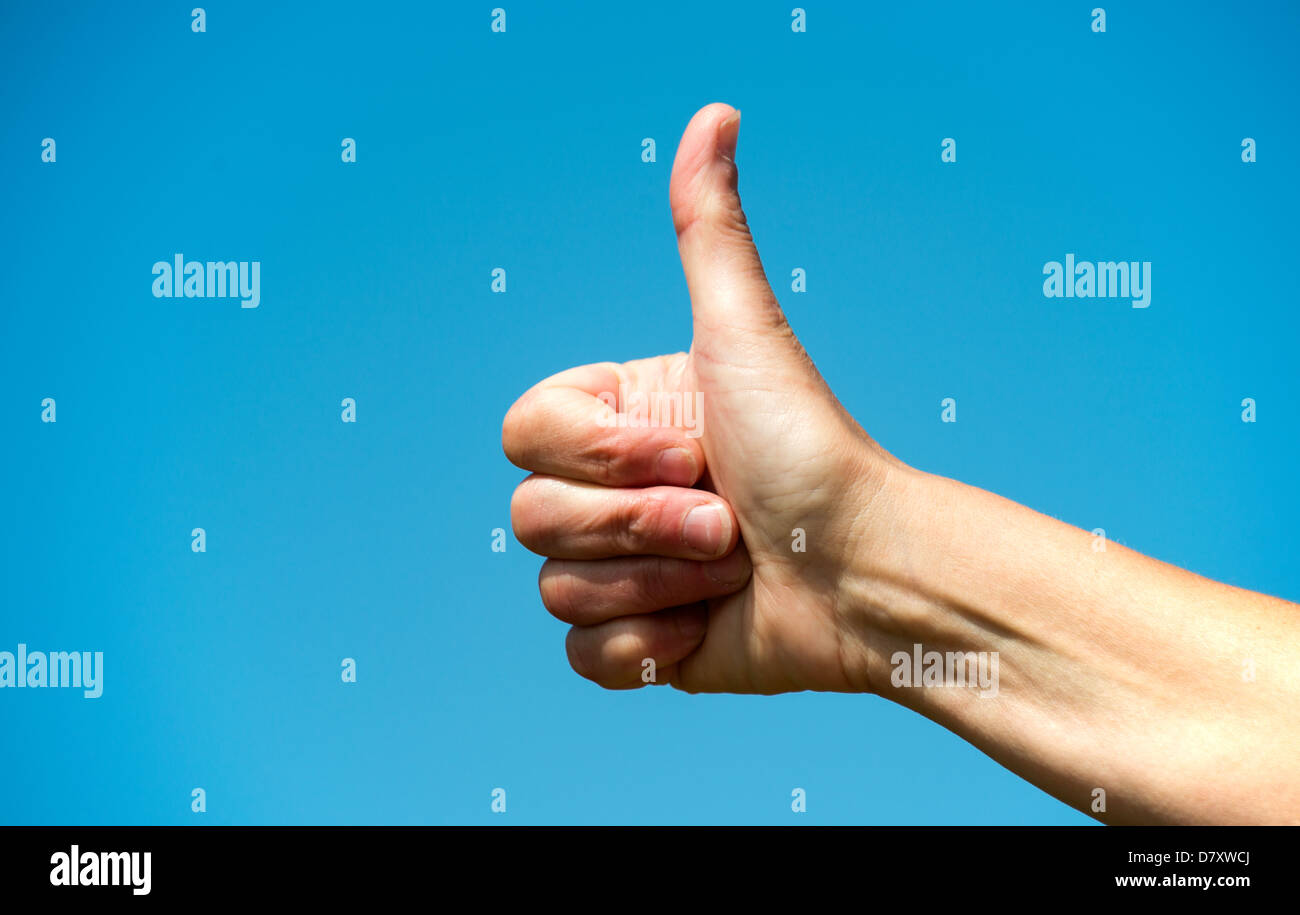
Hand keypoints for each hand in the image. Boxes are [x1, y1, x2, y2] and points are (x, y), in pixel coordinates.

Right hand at [504, 103, 897, 693]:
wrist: (867, 574)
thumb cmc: (811, 450)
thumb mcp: (745, 334)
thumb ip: (708, 232)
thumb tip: (715, 115)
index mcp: (616, 421)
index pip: (524, 435)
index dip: (598, 453)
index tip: (690, 448)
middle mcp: (609, 493)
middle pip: (531, 520)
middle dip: (640, 525)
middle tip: (726, 518)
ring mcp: (619, 571)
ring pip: (556, 588)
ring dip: (656, 584)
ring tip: (732, 566)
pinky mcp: (637, 644)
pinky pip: (583, 656)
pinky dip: (648, 647)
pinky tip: (708, 625)